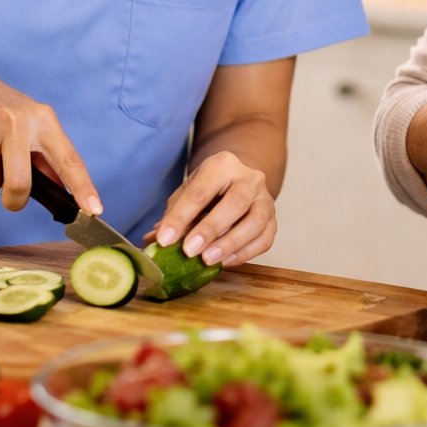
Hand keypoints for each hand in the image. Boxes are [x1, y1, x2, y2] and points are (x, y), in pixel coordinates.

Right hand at [0, 64, 101, 214]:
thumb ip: (46, 158)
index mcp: (43, 120)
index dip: (82, 187)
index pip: (68, 159)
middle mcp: (18, 119)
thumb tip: (64, 191)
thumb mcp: (31, 124)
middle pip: (20, 184)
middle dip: (13, 199)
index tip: (94, 210)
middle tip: (8, 192)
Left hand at [146, 151, 273, 267]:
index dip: (181, 217)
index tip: (164, 239)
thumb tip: (153, 240)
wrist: (238, 180)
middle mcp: (249, 178)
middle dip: (211, 228)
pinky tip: (225, 262)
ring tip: (207, 260)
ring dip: (231, 244)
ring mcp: (265, 198)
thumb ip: (173, 214)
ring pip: (256, 222)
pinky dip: (245, 253)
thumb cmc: (209, 188)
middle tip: (189, 250)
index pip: (201, 191)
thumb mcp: (187, 192)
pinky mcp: (273, 220)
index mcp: (223, 164)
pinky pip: (265, 239)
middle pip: (236, 202)